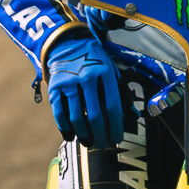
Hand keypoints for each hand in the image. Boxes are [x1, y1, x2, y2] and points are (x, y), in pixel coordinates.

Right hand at [45, 35, 124, 149]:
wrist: (67, 44)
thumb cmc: (95, 62)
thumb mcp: (112, 72)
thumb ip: (123, 94)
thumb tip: (135, 116)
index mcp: (105, 73)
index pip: (113, 106)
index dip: (116, 126)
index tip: (117, 139)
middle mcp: (86, 77)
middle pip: (94, 115)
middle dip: (100, 135)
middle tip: (103, 144)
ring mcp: (68, 82)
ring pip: (76, 117)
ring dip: (83, 134)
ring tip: (89, 142)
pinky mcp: (54, 87)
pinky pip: (59, 114)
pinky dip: (65, 128)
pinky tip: (71, 136)